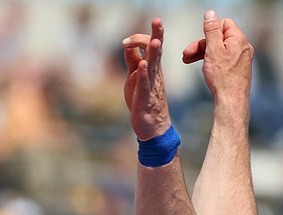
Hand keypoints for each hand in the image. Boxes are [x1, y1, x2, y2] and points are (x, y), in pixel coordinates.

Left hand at [122, 18, 171, 139]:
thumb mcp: (134, 76)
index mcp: (152, 66)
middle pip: (157, 49)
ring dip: (153, 52)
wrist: (152, 125)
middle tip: (158, 20)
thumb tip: (129, 45)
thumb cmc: (143, 99)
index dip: (137, 39)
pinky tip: (143, 64)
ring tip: (155, 40)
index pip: (148, 45)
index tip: (125, 42)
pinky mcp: (145, 96)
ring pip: (154, 64)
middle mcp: (154, 72)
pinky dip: (143, 73)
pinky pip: (145, 83)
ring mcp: (151, 83)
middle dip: (157, 34)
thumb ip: (132, 61)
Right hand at [181, 9, 252, 105]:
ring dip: (204, 54)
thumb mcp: (213, 49)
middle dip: (201, 45)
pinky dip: (212, 62)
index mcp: (238, 38)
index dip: (209, 32)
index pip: (223, 24)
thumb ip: (211, 30)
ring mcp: (242, 59)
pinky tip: (204, 69)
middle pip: (219, 38)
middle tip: (186, 54)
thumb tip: (210, 13)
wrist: (231, 101)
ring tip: (188, 61)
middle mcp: (243, 47)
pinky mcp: (238, 69)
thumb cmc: (222, 77)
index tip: (198, 44)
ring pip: (220, 50)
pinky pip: (224, 60)